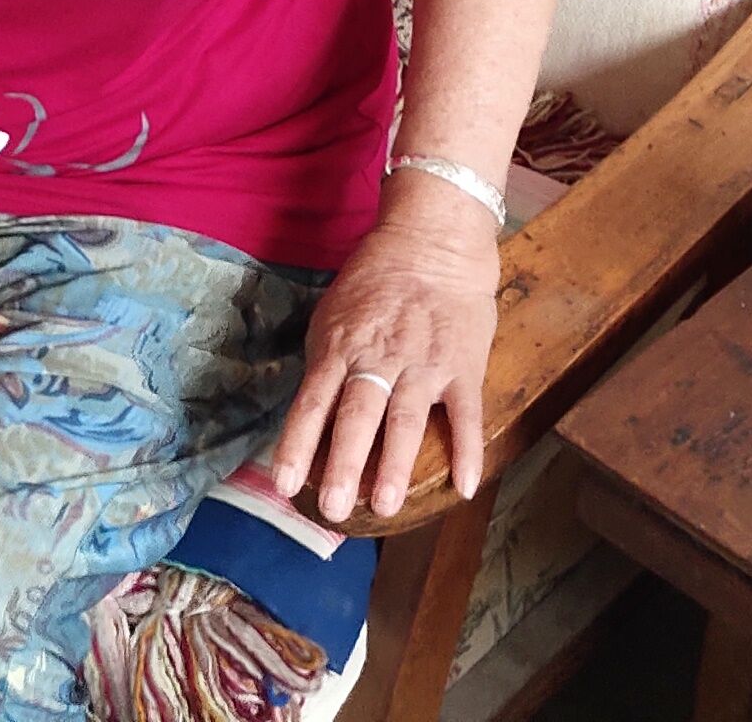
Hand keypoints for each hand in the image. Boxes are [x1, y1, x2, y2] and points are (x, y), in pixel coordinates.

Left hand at [259, 196, 499, 523]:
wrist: (432, 243)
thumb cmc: (375, 282)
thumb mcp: (333, 315)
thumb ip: (324, 364)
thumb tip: (307, 414)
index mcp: (340, 347)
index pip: (312, 402)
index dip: (297, 445)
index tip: (284, 485)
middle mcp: (378, 359)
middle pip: (357, 415)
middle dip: (344, 464)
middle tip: (333, 508)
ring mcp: (423, 365)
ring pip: (406, 420)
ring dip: (395, 464)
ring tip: (385, 506)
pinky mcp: (463, 368)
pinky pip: (465, 415)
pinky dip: (467, 451)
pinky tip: (464, 487)